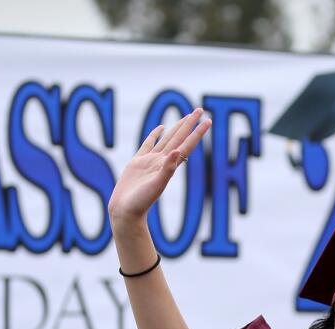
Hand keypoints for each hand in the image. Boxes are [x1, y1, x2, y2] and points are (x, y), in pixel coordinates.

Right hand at [108, 108, 210, 225]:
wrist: (125, 212)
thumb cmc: (141, 203)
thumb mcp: (156, 186)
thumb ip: (167, 170)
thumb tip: (176, 152)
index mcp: (169, 166)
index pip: (187, 145)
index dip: (197, 133)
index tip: (208, 121)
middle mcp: (162, 162)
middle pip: (179, 138)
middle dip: (189, 124)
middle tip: (200, 109)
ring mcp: (150, 161)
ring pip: (167, 139)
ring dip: (177, 127)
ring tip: (186, 116)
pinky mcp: (137, 162)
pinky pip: (149, 144)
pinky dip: (155, 135)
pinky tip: (161, 128)